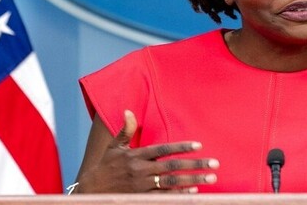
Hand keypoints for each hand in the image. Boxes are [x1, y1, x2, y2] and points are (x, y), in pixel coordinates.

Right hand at [77, 110, 218, 192]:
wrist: (91, 191)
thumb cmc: (105, 167)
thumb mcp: (113, 147)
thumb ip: (125, 130)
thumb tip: (128, 111)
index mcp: (136, 155)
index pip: (163, 149)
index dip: (182, 147)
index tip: (199, 146)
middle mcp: (140, 170)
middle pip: (172, 167)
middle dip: (195, 165)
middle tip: (214, 164)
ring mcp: (142, 186)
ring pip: (172, 183)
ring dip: (192, 180)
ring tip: (210, 178)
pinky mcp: (141, 198)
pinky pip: (164, 197)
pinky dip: (179, 195)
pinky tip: (194, 191)